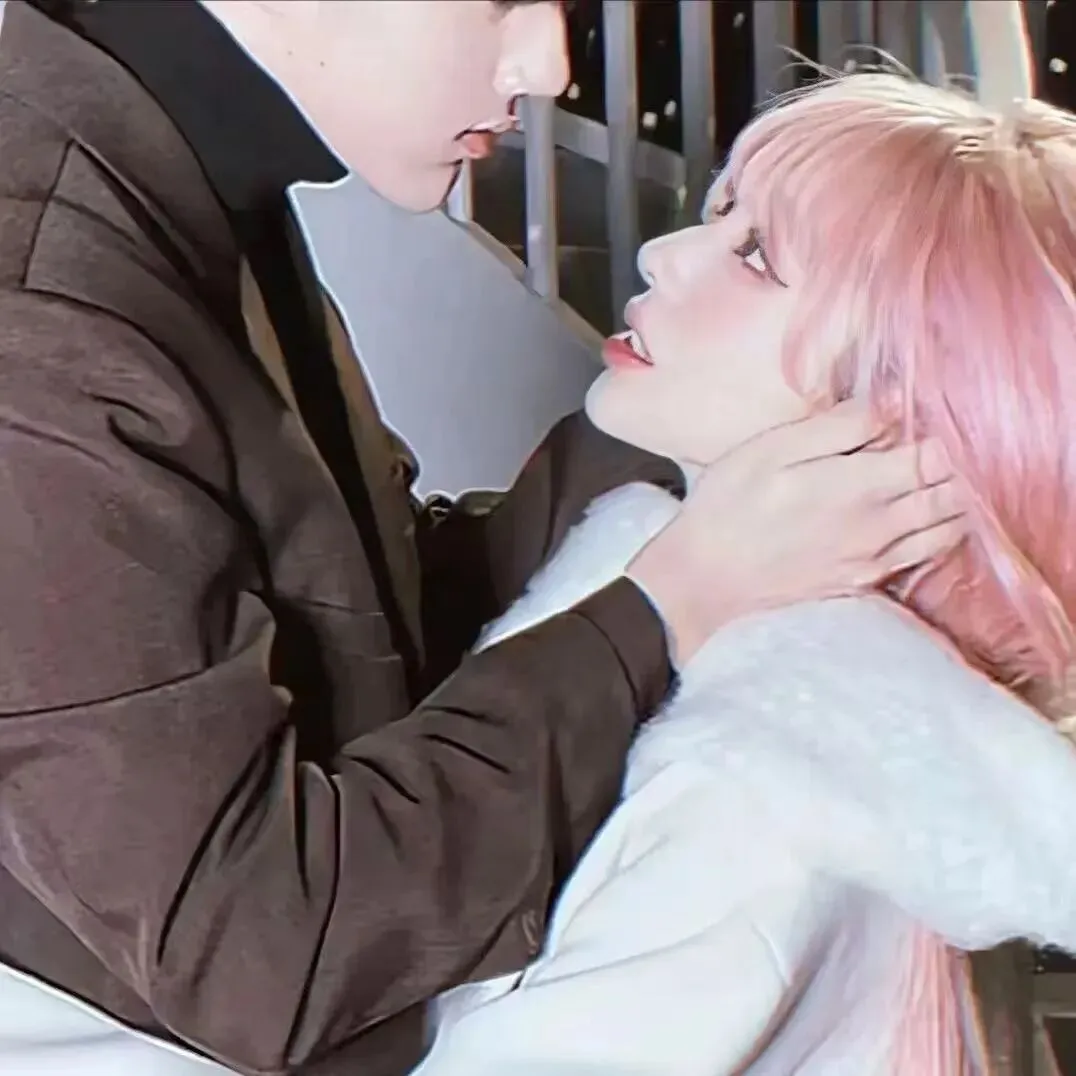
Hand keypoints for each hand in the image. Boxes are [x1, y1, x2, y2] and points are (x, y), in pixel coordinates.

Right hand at [627, 401, 966, 665]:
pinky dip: (939, 534)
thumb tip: (890, 404)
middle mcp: (879, 527)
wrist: (705, 579)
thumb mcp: (771, 448)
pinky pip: (922, 557)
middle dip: (961, 466)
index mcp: (860, 487)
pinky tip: (926, 516)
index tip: (939, 414)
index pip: (937, 456)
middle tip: (952, 441)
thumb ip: (836, 426)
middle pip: (952, 495)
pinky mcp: (861, 582)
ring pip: (946, 530)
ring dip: (957, 501)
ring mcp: (874, 560)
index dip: (947, 432)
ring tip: (949, 474)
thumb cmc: (729, 505)